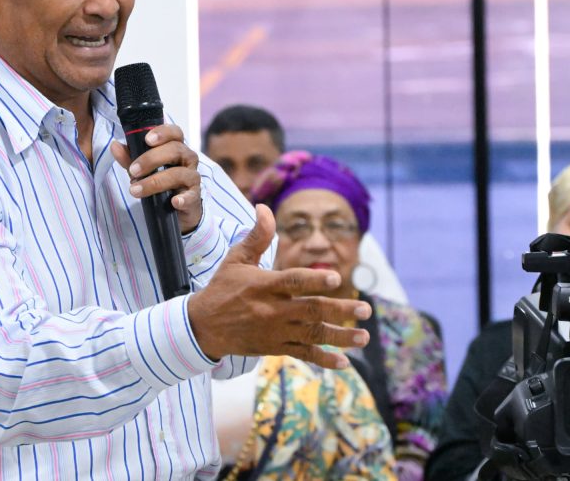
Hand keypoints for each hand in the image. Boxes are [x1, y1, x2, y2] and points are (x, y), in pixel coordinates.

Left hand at [110, 124, 202, 232]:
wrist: (176, 209)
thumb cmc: (161, 182)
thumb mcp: (143, 169)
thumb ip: (130, 158)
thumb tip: (115, 146)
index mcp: (176, 148)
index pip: (175, 132)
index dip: (163, 133)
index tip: (147, 140)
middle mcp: (187, 160)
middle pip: (175, 150)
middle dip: (151, 159)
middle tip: (133, 170)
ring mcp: (192, 178)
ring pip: (179, 174)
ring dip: (155, 181)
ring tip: (136, 190)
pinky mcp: (194, 197)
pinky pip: (191, 196)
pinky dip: (183, 198)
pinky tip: (173, 201)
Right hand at [187, 205, 371, 369]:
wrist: (203, 327)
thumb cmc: (222, 288)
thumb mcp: (236, 260)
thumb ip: (257, 237)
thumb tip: (265, 208)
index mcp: (264, 286)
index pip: (293, 282)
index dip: (314, 280)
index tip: (337, 278)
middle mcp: (272, 310)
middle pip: (311, 310)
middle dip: (341, 310)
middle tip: (366, 309)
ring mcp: (276, 331)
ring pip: (312, 335)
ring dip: (340, 337)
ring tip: (364, 337)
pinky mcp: (276, 347)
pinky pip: (303, 353)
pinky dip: (324, 359)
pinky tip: (344, 362)